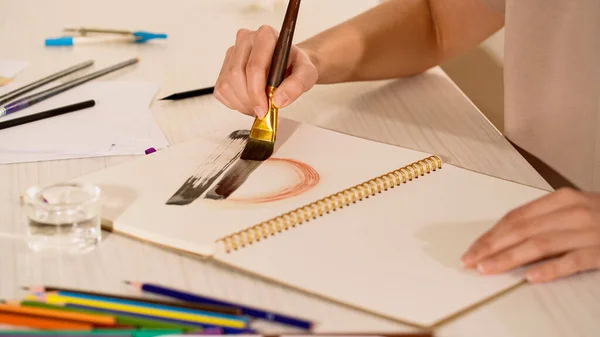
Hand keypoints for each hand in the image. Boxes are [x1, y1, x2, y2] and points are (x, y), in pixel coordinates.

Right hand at [214, 25, 318, 117]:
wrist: (289, 66)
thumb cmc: (296, 67)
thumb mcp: (307, 74)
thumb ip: (297, 85)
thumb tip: (278, 100)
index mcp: (266, 35)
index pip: (254, 67)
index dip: (257, 92)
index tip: (264, 110)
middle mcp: (246, 39)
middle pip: (236, 76)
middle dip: (248, 100)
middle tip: (262, 112)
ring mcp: (232, 52)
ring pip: (226, 84)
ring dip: (241, 103)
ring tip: (257, 108)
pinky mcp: (224, 66)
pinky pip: (221, 90)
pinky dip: (234, 103)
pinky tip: (248, 102)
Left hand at [461, 187, 599, 282]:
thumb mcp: (573, 210)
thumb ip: (544, 220)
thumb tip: (506, 237)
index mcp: (562, 199)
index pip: (516, 217)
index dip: (492, 234)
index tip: (472, 248)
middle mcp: (573, 211)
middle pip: (522, 230)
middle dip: (492, 246)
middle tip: (471, 260)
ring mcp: (590, 230)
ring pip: (540, 244)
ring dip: (510, 258)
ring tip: (488, 269)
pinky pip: (573, 260)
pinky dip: (551, 269)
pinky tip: (530, 277)